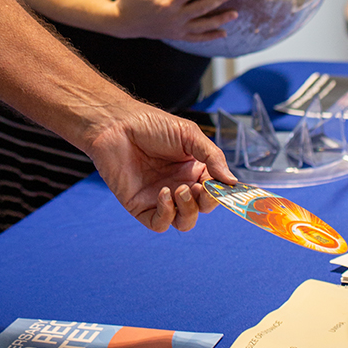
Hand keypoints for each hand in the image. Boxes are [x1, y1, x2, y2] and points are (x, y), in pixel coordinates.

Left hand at [84, 103, 235, 231]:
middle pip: (203, 208)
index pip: (215, 190)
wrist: (115, 125)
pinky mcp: (140, 206)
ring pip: (185, 222)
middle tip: (198, 186)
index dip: (222, 193)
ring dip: (189, 211)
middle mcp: (179, 186)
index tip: (226, 189)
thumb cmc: (150, 124)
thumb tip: (232, 182)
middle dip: (206, 201)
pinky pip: (160, 223)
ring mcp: (160, 198)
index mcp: (194, 170)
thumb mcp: (189, 135)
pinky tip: (164, 194)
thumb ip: (212, 158)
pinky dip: (167, 214)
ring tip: (180, 189)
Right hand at [114, 0, 237, 42]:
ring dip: (219, 20)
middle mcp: (174, 17)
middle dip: (218, 0)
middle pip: (201, 8)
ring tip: (235, 14)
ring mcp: (176, 29)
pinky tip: (224, 33)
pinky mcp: (176, 35)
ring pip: (202, 26)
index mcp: (166, 2)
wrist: (123, 23)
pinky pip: (196, 38)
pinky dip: (210, 36)